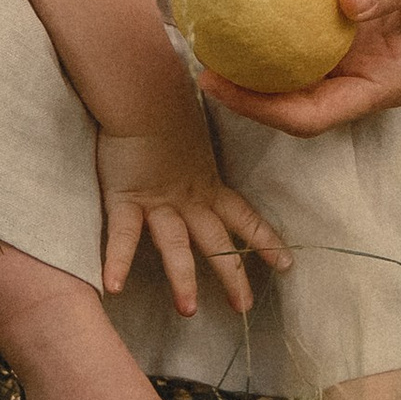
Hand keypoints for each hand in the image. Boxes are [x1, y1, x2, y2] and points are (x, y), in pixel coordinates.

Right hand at [97, 103, 291, 318]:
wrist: (141, 89)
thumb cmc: (165, 106)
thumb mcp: (192, 136)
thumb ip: (197, 155)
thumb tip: (205, 149)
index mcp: (207, 184)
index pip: (243, 217)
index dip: (264, 241)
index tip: (287, 265)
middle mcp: (188, 198)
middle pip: (215, 242)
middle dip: (231, 276)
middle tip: (244, 308)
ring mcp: (158, 201)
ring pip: (175, 246)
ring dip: (182, 278)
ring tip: (188, 311)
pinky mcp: (126, 197)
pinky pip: (122, 234)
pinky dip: (117, 260)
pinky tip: (113, 286)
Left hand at [201, 0, 400, 132]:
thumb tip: (345, 2)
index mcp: (391, 76)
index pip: (317, 114)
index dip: (264, 108)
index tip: (218, 83)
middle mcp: (366, 62)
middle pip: (293, 93)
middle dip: (243, 85)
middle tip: (193, 52)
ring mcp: (353, 29)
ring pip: (290, 52)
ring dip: (250, 45)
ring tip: (199, 23)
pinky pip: (296, 3)